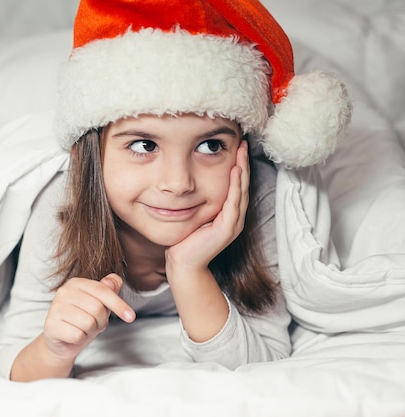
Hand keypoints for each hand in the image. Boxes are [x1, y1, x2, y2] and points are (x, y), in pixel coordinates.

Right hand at [42, 274, 134, 362]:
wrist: (60, 342)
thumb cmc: (81, 321)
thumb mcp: (98, 305)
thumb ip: (108, 291)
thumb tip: (115, 281)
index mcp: (76, 283)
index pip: (103, 291)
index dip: (119, 304)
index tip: (130, 317)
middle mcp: (64, 292)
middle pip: (97, 308)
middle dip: (102, 321)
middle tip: (95, 324)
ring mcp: (55, 308)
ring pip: (88, 323)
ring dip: (90, 331)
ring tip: (83, 329)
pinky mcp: (51, 325)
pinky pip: (77, 335)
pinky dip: (80, 339)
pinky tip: (73, 335)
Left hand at [166, 140, 249, 271]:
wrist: (183, 263)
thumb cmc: (185, 239)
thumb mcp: (194, 213)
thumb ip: (199, 199)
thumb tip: (191, 181)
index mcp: (228, 213)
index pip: (236, 185)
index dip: (238, 165)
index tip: (237, 146)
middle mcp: (234, 217)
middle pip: (242, 185)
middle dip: (243, 163)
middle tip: (243, 142)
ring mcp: (233, 223)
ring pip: (240, 191)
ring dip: (242, 170)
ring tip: (242, 152)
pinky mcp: (227, 229)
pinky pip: (233, 203)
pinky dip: (235, 186)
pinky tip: (235, 171)